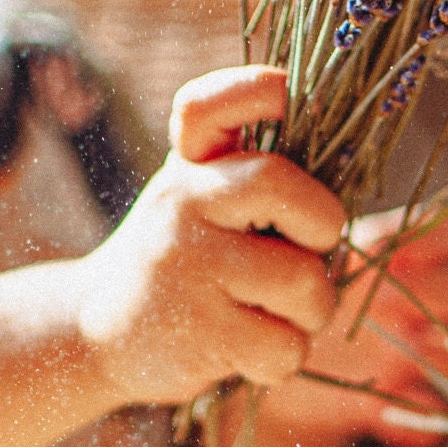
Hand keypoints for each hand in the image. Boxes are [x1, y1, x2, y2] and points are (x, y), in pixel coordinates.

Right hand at [68, 66, 346, 406]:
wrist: (97, 333)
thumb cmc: (183, 261)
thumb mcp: (199, 198)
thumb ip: (253, 173)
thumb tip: (350, 161)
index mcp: (189, 165)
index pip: (205, 107)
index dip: (254, 90)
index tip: (285, 98)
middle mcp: (181, 202)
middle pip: (277, 183)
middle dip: (323, 224)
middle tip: (313, 249)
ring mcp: (186, 266)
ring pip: (301, 279)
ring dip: (312, 308)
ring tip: (278, 313)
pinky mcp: (199, 332)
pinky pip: (284, 345)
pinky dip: (284, 356)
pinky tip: (251, 350)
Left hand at [257, 208, 447, 446]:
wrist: (265, 363)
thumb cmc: (288, 300)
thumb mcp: (306, 271)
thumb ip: (337, 257)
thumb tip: (368, 249)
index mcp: (398, 260)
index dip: (433, 244)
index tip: (396, 258)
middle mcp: (418, 303)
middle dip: (442, 299)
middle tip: (396, 309)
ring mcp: (415, 351)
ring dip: (441, 359)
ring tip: (396, 362)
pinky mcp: (402, 398)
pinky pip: (435, 411)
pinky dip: (417, 420)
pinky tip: (379, 414)